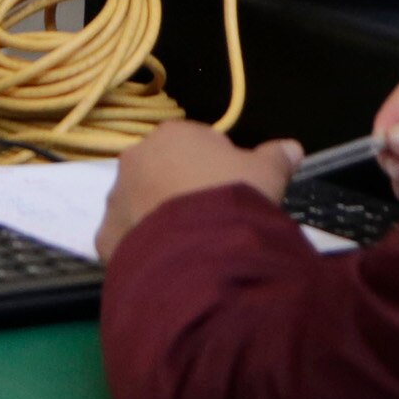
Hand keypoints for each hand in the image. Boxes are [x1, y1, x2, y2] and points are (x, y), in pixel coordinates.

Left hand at [98, 123, 299, 260]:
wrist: (201, 252)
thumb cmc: (233, 199)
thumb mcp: (267, 174)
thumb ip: (276, 158)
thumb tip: (292, 148)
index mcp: (172, 135)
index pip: (194, 144)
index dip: (216, 167)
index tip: (231, 190)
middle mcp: (136, 159)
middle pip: (162, 172)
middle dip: (181, 190)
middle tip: (211, 218)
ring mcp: (117, 198)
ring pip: (140, 204)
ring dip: (158, 218)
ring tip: (190, 245)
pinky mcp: (106, 237)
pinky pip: (127, 240)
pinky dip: (143, 249)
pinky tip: (167, 264)